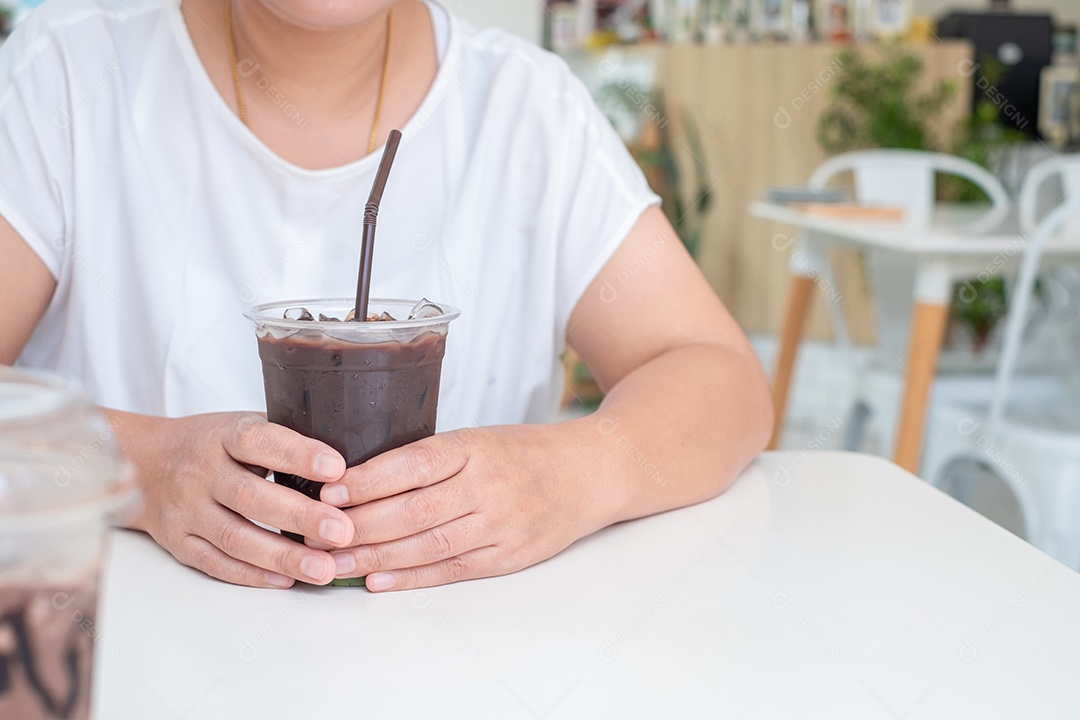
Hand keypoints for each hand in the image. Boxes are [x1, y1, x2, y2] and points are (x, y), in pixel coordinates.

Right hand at [129, 412, 355, 587]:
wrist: (144, 462)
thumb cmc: (215, 444)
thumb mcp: (244, 425)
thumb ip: (286, 439)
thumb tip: (351, 460)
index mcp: (224, 435)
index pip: (260, 441)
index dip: (297, 454)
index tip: (336, 468)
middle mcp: (201, 472)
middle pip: (251, 497)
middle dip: (300, 516)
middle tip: (342, 532)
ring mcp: (186, 510)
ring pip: (235, 537)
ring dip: (283, 556)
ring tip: (324, 569)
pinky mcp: (178, 542)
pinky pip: (216, 563)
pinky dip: (252, 575)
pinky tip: (287, 579)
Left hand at [318, 424, 606, 591]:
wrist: (590, 473)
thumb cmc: (524, 453)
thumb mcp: (478, 438)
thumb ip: (430, 458)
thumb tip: (358, 481)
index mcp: (475, 447)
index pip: (414, 463)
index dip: (369, 480)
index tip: (329, 491)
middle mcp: (488, 485)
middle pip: (415, 510)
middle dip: (360, 526)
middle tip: (317, 535)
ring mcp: (501, 524)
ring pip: (429, 544)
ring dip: (377, 557)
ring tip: (336, 563)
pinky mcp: (510, 556)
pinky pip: (454, 569)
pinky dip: (413, 577)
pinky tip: (379, 580)